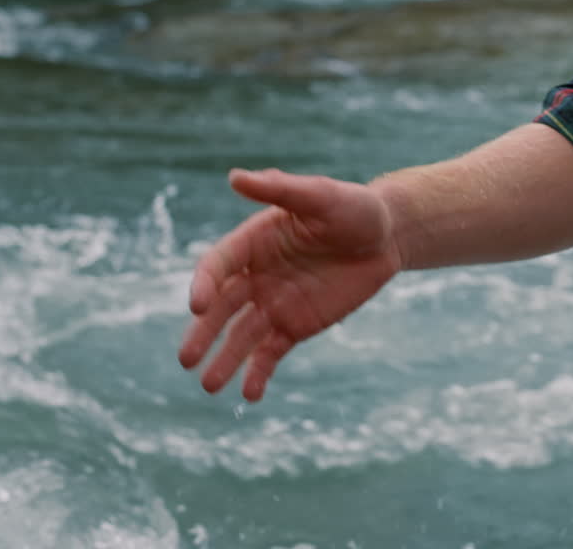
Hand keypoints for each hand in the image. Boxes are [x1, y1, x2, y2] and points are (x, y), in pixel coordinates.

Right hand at [178, 168, 401, 400]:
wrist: (387, 237)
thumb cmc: (353, 208)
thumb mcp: (320, 195)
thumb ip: (280, 189)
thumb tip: (236, 177)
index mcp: (253, 242)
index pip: (218, 266)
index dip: (205, 285)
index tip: (198, 305)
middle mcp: (255, 275)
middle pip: (221, 308)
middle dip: (203, 334)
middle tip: (186, 360)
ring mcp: (273, 303)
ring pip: (241, 336)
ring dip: (225, 361)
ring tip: (209, 387)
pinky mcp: (294, 325)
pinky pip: (270, 352)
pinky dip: (258, 373)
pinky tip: (250, 396)